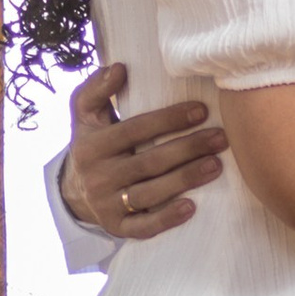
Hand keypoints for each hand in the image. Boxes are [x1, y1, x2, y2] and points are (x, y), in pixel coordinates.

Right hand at [59, 61, 227, 241]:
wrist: (74, 190)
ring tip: (215, 166)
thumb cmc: (93, 143)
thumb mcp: (85, 114)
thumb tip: (118, 68)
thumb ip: (97, 88)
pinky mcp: (116, 227)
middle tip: (220, 139)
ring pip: (150, 194)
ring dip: (185, 180)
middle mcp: (98, 176)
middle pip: (148, 163)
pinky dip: (166, 219)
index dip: (168, 120)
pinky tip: (191, 207)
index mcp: (91, 145)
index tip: (201, 111)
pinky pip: (142, 227)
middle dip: (187, 149)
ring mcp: (106, 204)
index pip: (134, 130)